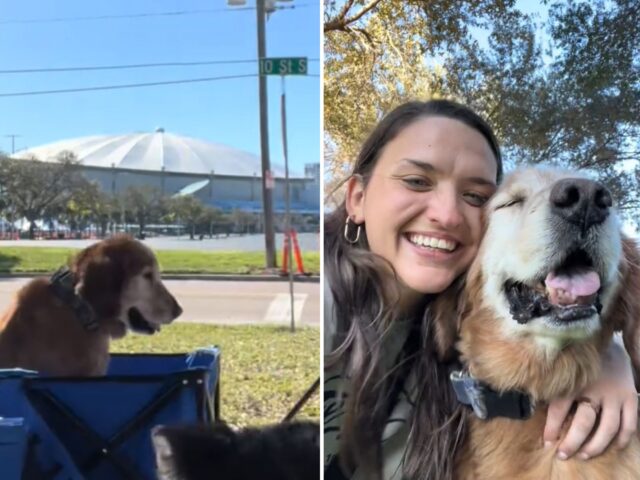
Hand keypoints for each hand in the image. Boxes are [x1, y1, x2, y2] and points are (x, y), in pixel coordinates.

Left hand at [543, 338, 637, 459]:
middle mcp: (594, 388)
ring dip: (595, 446)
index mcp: (573, 381)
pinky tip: (612, 447)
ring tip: (583, 455)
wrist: (608, 346)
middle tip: (563, 455)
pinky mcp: (630, 397)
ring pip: (608, 428)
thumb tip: (532, 407)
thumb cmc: (579, 364)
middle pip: (584, 422)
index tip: (546, 442)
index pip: (559, 408)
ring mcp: (614, 394)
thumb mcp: (564, 372)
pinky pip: (629, 424)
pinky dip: (622, 439)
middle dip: (572, 442)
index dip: (551, 427)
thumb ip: (553, 388)